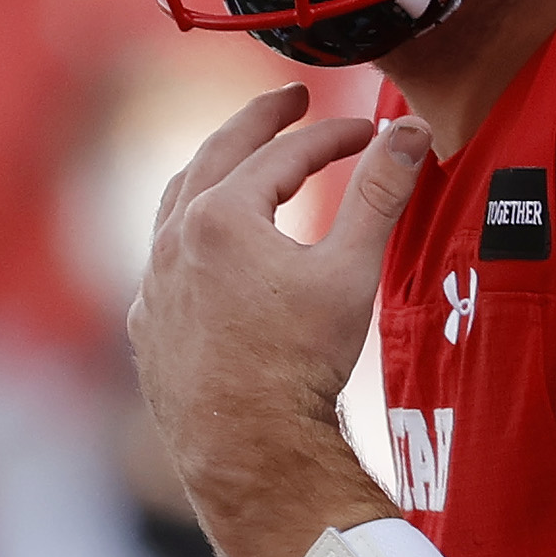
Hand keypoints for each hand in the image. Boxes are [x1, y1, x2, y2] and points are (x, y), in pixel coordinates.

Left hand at [127, 84, 425, 556]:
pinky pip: (166, 260)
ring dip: (215, 172)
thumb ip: (379, 194)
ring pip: (178, 205)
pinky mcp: (147, 327)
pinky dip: (193, 233)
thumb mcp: (350, 272)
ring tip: (243, 159)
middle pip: (215, 158)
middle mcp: (173, 241)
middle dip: (258, 124)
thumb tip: (408, 131)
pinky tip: (213, 248)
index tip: (368, 133)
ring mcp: (152, 285)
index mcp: (219, 217)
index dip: (331, 136)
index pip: (282, 155)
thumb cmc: (298, 367)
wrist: (248, 454)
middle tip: (289, 101)